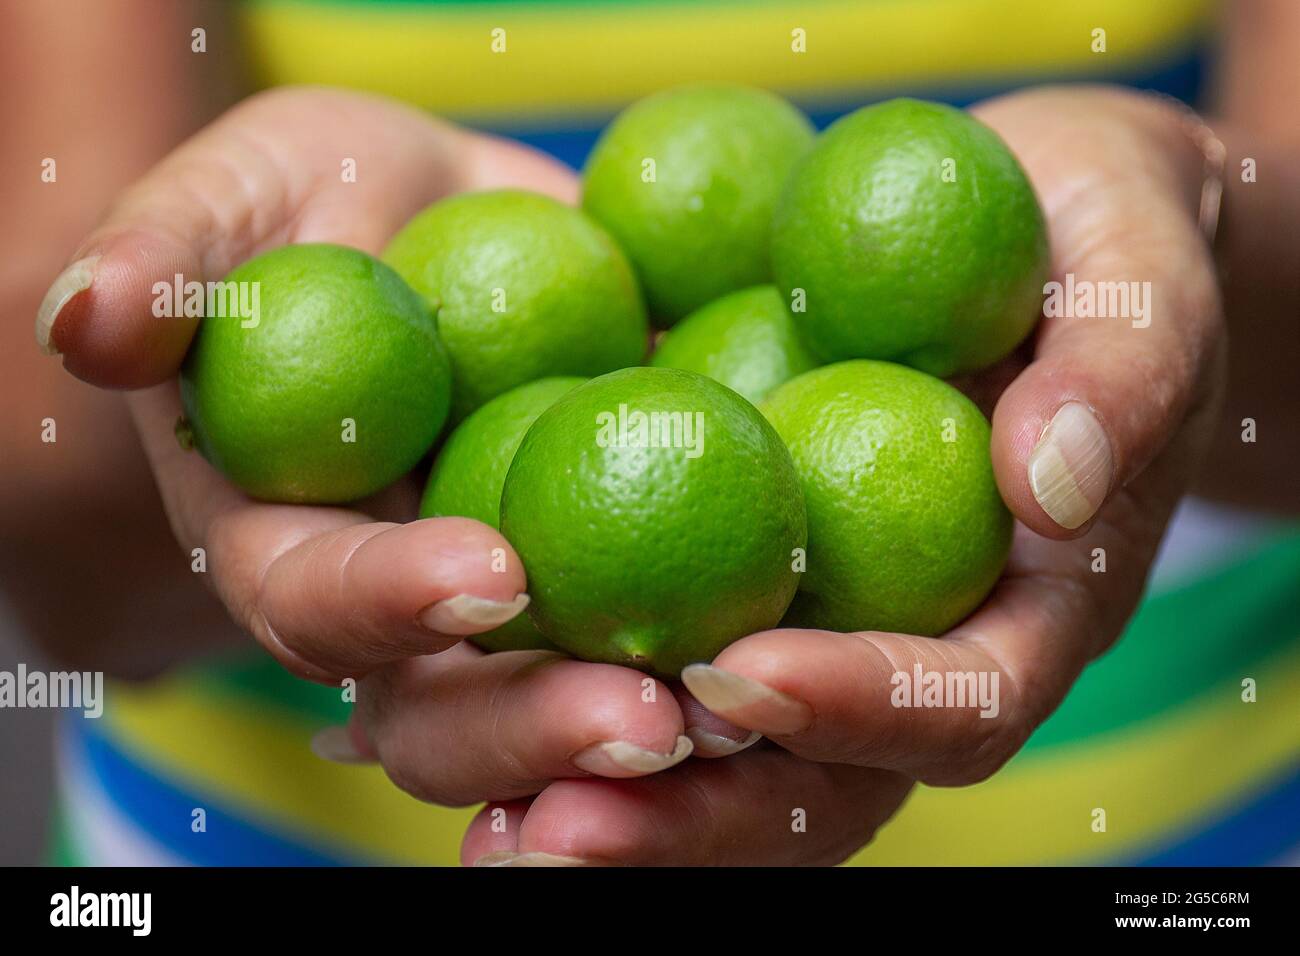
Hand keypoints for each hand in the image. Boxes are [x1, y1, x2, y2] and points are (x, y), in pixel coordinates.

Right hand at [39, 87, 750, 810]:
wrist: (437, 223)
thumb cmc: (316, 208)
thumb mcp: (240, 198)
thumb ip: (170, 259)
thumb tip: (89, 319)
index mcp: (283, 541)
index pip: (313, 600)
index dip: (387, 601)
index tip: (487, 572)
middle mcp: (393, 612)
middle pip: (441, 712)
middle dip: (537, 726)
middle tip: (654, 717)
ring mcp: (507, 614)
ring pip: (558, 713)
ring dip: (649, 736)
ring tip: (750, 723)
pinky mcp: (614, 574)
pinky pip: (664, 642)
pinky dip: (736, 673)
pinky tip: (820, 676)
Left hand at [458, 86, 1225, 864]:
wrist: (1033, 231)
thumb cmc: (1095, 246)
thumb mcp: (1136, 279)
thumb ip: (1116, 373)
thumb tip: (1046, 483)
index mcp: (1029, 613)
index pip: (956, 703)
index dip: (856, 708)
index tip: (738, 677)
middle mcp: (913, 654)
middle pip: (815, 788)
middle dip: (694, 817)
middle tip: (560, 825)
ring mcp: (818, 629)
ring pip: (716, 763)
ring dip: (599, 792)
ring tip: (484, 821)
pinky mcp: (729, 580)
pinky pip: (642, 658)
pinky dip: (547, 696)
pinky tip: (433, 694)